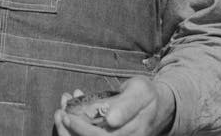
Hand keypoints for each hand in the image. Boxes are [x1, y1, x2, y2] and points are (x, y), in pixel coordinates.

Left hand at [54, 77, 174, 135]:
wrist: (161, 107)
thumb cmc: (147, 95)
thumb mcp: (140, 91)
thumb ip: (126, 105)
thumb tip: (110, 120)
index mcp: (134, 130)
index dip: (81, 129)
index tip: (67, 114)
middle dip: (71, 129)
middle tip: (59, 112)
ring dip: (71, 130)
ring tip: (62, 112)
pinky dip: (78, 129)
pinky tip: (71, 115)